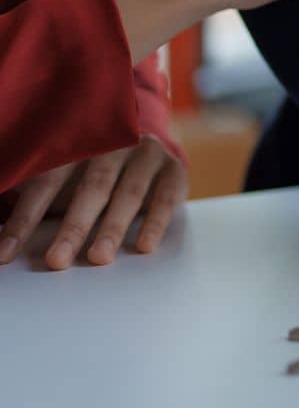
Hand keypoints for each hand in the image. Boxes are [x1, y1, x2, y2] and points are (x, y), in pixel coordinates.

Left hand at [0, 135, 187, 269]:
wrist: (150, 148)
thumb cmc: (96, 173)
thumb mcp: (67, 176)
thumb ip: (39, 195)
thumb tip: (2, 227)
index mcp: (77, 147)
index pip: (46, 183)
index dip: (25, 219)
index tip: (6, 254)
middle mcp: (113, 146)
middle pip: (91, 189)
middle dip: (73, 227)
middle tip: (57, 261)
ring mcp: (146, 155)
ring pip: (128, 193)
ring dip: (113, 227)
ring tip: (98, 257)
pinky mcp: (174, 169)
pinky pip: (165, 197)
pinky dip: (155, 222)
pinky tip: (144, 246)